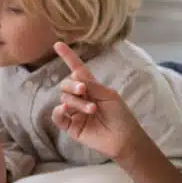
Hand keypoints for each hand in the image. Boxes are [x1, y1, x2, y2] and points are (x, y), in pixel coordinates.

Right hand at [51, 42, 144, 161]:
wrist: (123, 138)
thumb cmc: (120, 115)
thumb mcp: (109, 95)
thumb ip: (92, 85)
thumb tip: (76, 76)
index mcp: (91, 87)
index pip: (77, 69)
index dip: (68, 57)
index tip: (58, 44)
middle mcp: (80, 98)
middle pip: (66, 85)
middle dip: (73, 85)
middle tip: (83, 90)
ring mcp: (74, 112)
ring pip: (64, 99)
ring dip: (77, 102)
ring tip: (92, 109)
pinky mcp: (70, 126)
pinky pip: (58, 116)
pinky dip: (59, 111)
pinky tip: (66, 109)